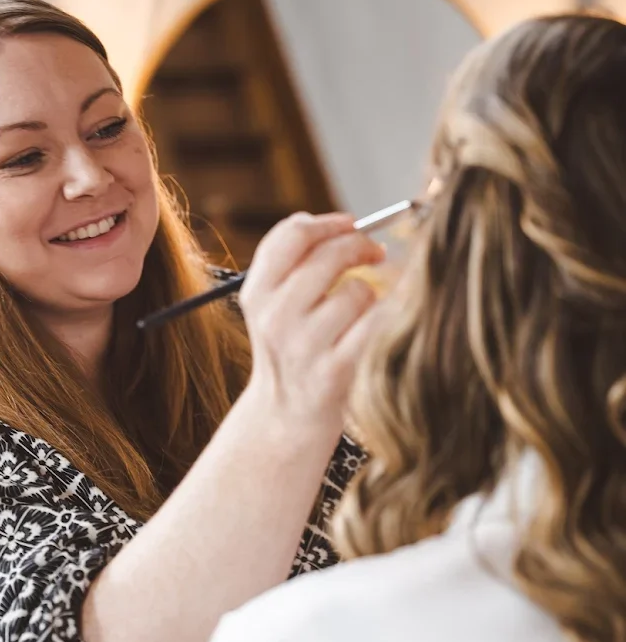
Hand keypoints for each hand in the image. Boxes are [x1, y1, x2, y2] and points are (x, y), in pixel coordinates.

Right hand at [239, 212, 383, 440]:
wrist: (286, 417)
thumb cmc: (291, 350)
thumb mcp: (272, 305)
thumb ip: (292, 261)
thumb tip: (339, 224)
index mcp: (257, 294)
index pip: (293, 234)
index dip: (329, 223)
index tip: (349, 224)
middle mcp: (275, 318)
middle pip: (330, 255)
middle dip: (361, 246)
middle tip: (375, 252)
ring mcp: (304, 346)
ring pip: (358, 291)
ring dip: (370, 294)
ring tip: (362, 311)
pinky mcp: (335, 372)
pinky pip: (376, 324)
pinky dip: (384, 318)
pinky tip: (378, 325)